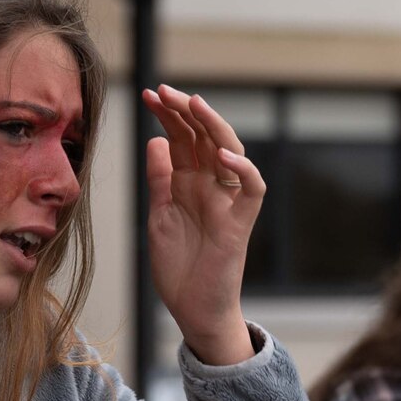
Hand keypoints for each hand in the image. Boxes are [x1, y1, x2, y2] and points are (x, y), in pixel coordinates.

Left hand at [141, 85, 262, 364]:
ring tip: (194, 105)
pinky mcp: (240, 223)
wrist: (193, 309)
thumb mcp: (159, 216)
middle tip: (164, 91)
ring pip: (231, 153)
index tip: (148, 95)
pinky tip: (224, 155)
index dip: (169, 115)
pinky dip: (244, 171)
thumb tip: (157, 140)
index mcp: (190, 183)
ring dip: (214, 127)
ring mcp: (228, 202)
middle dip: (186, 112)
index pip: (184, 138)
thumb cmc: (178, 267)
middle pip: (205, 138)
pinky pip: (252, 191)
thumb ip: (161, 179)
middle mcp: (212, 186)